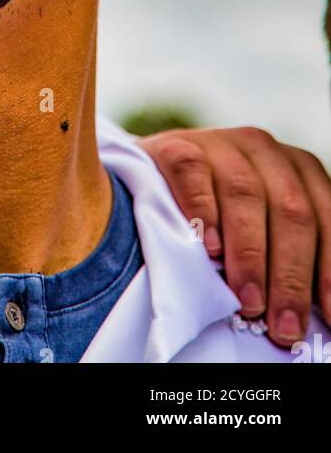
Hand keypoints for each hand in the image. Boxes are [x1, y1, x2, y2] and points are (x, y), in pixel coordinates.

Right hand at [141, 125, 330, 345]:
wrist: (156, 175)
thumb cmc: (223, 219)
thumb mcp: (267, 231)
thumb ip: (290, 257)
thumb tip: (319, 314)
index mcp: (299, 169)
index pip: (325, 218)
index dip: (328, 272)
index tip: (328, 319)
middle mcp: (265, 150)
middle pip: (290, 212)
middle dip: (290, 276)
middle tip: (283, 326)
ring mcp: (220, 144)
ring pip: (245, 194)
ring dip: (250, 255)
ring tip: (247, 302)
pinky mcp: (177, 146)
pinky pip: (193, 173)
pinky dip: (202, 210)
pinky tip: (207, 247)